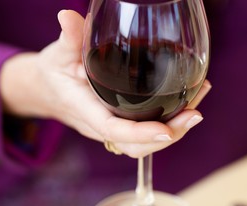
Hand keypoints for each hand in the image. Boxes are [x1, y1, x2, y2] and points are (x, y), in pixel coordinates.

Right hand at [0, 10, 211, 157]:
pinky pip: (146, 132)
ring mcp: (113, 127)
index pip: (113, 130)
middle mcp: (101, 126)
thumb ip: (69, 39)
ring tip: (197, 105)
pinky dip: (170, 122)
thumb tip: (68, 17)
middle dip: (169, 135)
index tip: (166, 130)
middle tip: (194, 114)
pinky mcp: (122, 122)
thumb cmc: (54, 72)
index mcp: (86, 111)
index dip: (140, 134)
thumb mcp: (59, 54)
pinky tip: (188, 102)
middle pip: (137, 146)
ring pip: (145, 143)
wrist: (49, 90)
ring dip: (175, 129)